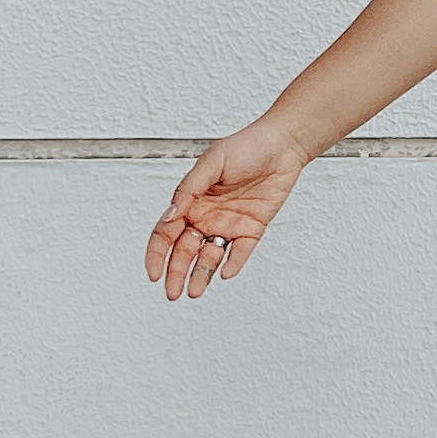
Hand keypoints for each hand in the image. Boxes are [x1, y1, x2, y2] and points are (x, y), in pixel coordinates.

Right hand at [145, 121, 308, 298]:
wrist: (283, 145)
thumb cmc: (245, 146)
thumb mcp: (212, 162)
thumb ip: (189, 189)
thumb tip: (170, 214)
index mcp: (190, 201)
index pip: (165, 233)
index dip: (156, 254)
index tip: (153, 273)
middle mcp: (206, 216)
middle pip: (185, 251)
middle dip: (176, 272)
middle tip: (172, 292)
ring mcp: (228, 225)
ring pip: (209, 257)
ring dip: (201, 274)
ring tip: (194, 292)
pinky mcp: (251, 229)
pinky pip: (240, 252)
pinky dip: (233, 263)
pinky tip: (226, 273)